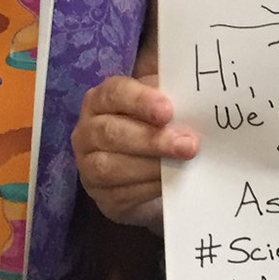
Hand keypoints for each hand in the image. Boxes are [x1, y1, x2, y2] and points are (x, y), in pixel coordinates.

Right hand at [71, 71, 198, 229]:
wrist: (145, 170)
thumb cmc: (153, 126)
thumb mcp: (159, 103)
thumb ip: (169, 90)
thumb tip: (191, 84)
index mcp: (100, 100)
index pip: (114, 93)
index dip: (140, 101)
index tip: (168, 110)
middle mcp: (87, 131)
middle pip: (110, 133)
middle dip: (151, 139)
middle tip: (188, 143)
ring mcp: (89, 166)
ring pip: (111, 166)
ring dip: (151, 165)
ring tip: (183, 162)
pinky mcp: (102, 196)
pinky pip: (121, 193)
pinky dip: (149, 187)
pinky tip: (171, 180)